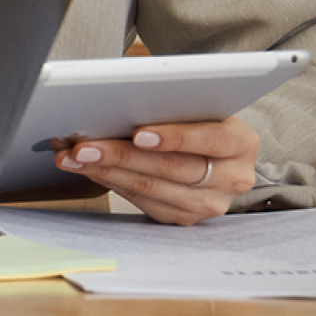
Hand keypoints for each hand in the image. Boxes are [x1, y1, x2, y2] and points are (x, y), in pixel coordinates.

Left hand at [57, 116, 259, 224]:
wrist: (216, 154)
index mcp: (241, 143)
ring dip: (106, 172)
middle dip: (121, 155)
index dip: (174, 137)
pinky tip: (88, 169)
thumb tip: (120, 98)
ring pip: (152, 188)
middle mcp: (232, 178)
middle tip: (84, 147)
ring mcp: (210, 203)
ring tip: (74, 157)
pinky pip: (143, 202)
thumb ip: (172, 102)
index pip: (211, 139)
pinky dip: (111, 183)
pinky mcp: (185, 217)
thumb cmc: (200, 120)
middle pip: (172, 168)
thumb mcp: (198, 105)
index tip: (139, 133)